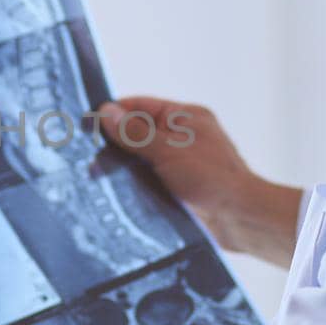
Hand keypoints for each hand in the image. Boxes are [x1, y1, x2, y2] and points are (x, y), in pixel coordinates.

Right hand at [99, 97, 302, 268]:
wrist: (239, 218)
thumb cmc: (211, 178)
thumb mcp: (166, 149)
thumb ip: (134, 132)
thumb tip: (106, 112)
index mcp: (184, 117)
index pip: (139, 106)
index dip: (113, 113)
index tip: (87, 122)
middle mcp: (182, 136)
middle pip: (137, 132)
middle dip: (114, 142)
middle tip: (86, 152)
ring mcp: (179, 162)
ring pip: (140, 157)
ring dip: (122, 165)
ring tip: (95, 173)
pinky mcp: (176, 186)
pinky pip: (147, 178)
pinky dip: (133, 182)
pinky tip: (115, 190)